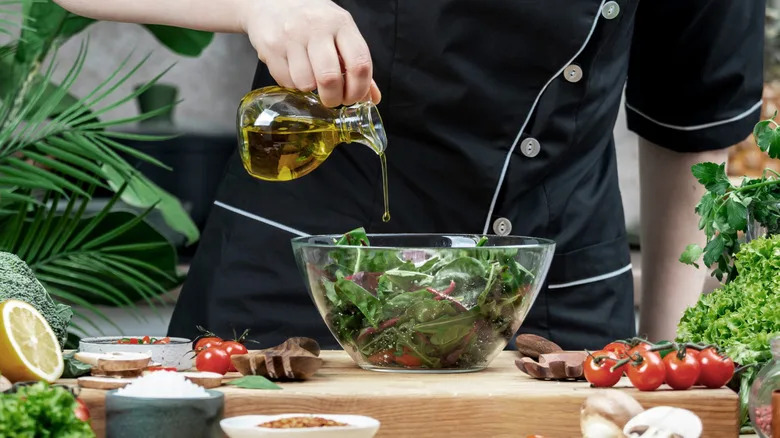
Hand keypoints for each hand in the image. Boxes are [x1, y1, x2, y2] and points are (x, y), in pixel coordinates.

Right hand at [242, 0, 381, 106]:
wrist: (272, 0)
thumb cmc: (312, 19)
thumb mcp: (339, 32)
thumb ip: (356, 64)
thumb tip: (372, 98)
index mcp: (341, 24)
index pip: (359, 64)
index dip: (359, 89)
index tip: (354, 98)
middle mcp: (316, 27)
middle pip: (330, 78)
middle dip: (334, 98)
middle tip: (333, 99)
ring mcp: (291, 36)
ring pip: (306, 83)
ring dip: (310, 89)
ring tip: (310, 78)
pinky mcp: (271, 47)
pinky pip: (286, 81)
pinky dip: (293, 84)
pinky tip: (294, 71)